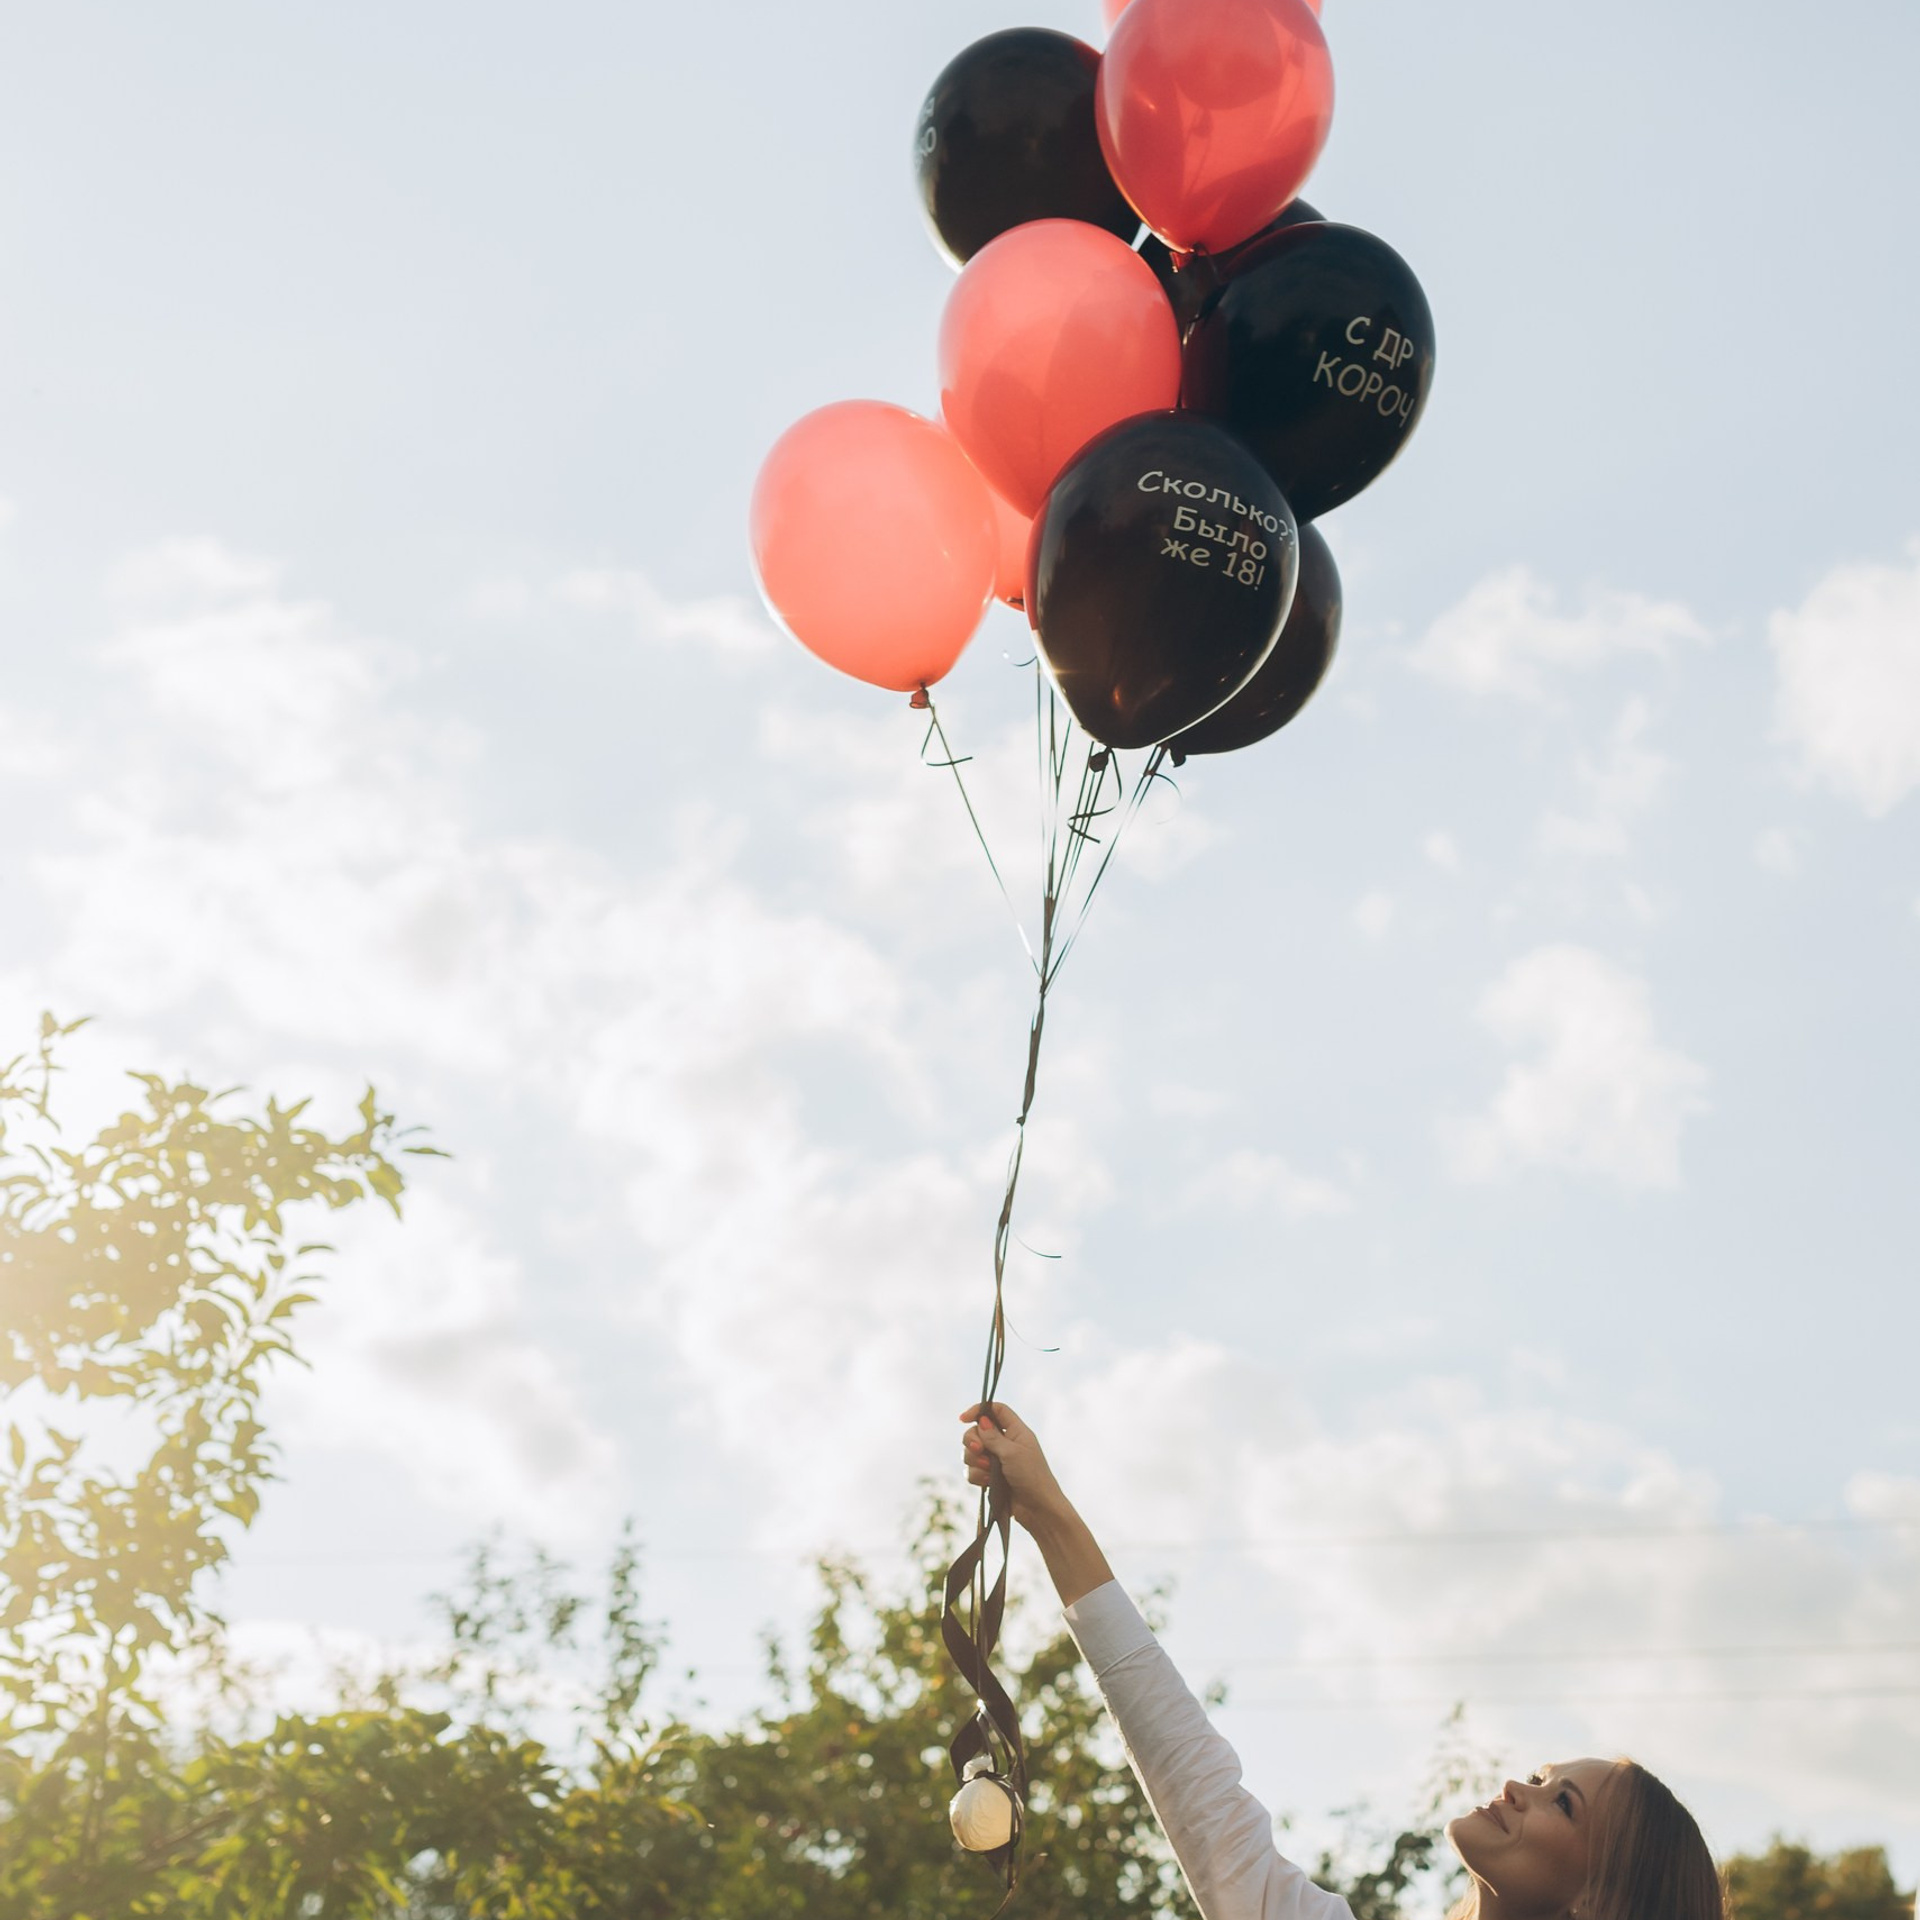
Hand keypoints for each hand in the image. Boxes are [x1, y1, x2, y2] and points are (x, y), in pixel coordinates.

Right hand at [959, 1402, 1067, 1532]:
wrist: (1038, 1509)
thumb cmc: (1031, 1477)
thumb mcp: (1012, 1452)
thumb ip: (993, 1436)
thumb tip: (981, 1420)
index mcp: (1015, 1431)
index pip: (995, 1410)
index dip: (979, 1410)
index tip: (963, 1419)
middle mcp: (1004, 1443)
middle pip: (977, 1432)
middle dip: (973, 1441)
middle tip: (980, 1450)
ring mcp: (996, 1461)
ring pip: (971, 1453)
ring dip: (975, 1462)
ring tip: (988, 1472)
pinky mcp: (990, 1477)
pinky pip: (971, 1471)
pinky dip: (976, 1476)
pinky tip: (987, 1483)